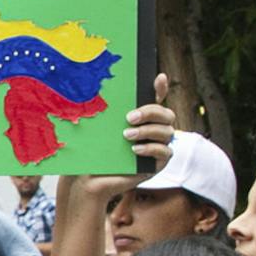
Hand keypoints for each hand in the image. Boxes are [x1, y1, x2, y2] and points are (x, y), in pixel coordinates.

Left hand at [76, 72, 174, 203]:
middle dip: (151, 112)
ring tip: (127, 135)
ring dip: (148, 131)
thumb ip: (106, 112)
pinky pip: (166, 152)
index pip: (156, 99)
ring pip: (168, 132)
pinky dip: (152, 149)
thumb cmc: (92, 151)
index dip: (160, 88)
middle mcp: (153, 130)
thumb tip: (95, 87)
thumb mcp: (98, 128)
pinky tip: (135, 150)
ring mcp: (158, 146)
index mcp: (140, 118)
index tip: (159, 77)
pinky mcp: (157, 164)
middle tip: (129, 117)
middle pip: (167, 114)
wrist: (88, 178)